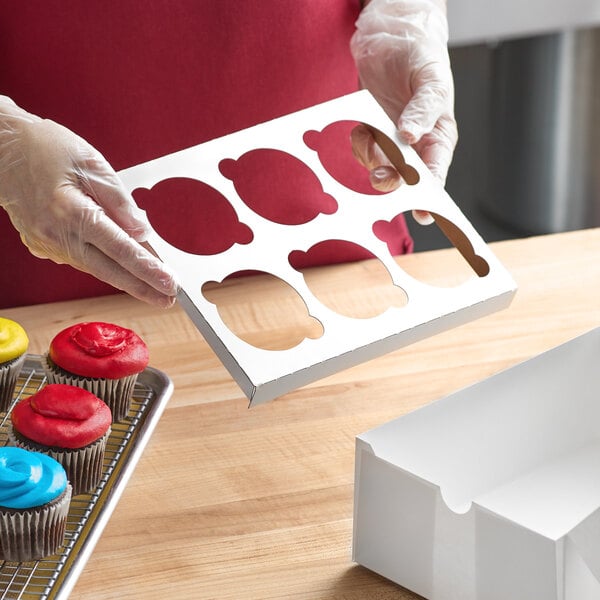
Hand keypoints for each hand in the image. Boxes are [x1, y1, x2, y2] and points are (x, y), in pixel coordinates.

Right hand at [0, 96, 178, 306]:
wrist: (1, 149)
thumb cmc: (44, 148)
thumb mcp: (91, 162)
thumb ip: (120, 200)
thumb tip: (142, 231)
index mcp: (71, 212)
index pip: (120, 250)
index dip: (148, 270)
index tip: (170, 283)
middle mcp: (56, 235)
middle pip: (109, 271)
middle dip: (142, 288)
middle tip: (168, 299)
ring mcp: (47, 245)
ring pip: (95, 268)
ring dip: (125, 278)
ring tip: (153, 285)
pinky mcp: (43, 246)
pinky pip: (82, 259)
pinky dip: (104, 264)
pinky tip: (123, 267)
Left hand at [350, 0, 457, 221]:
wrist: (390, 30)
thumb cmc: (420, 51)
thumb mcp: (430, 76)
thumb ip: (424, 108)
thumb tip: (412, 136)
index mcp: (438, 132)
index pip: (437, 170)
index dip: (431, 195)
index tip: (424, 213)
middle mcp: (416, 141)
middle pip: (406, 176)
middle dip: (393, 181)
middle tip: (382, 177)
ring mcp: (392, 137)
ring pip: (381, 166)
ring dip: (372, 162)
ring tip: (370, 143)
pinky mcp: (372, 128)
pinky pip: (363, 149)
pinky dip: (360, 144)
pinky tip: (361, 129)